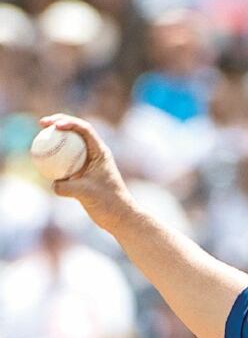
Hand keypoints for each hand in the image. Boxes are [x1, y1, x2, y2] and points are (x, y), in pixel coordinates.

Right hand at [38, 114, 133, 230]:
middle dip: (58, 122)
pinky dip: (53, 158)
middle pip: (75, 131)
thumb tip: (53, 183)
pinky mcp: (82, 174)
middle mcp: (95, 154)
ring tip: (38, 136)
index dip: (68, 122)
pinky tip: (39, 161)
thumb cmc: (108, 202)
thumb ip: (67, 187)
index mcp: (100, 152)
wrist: (119, 216)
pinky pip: (65, 162)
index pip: (84, 129)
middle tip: (42, 123)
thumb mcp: (85, 194)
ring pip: (69, 145)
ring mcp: (88, 163)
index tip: (54, 125)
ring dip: (55, 138)